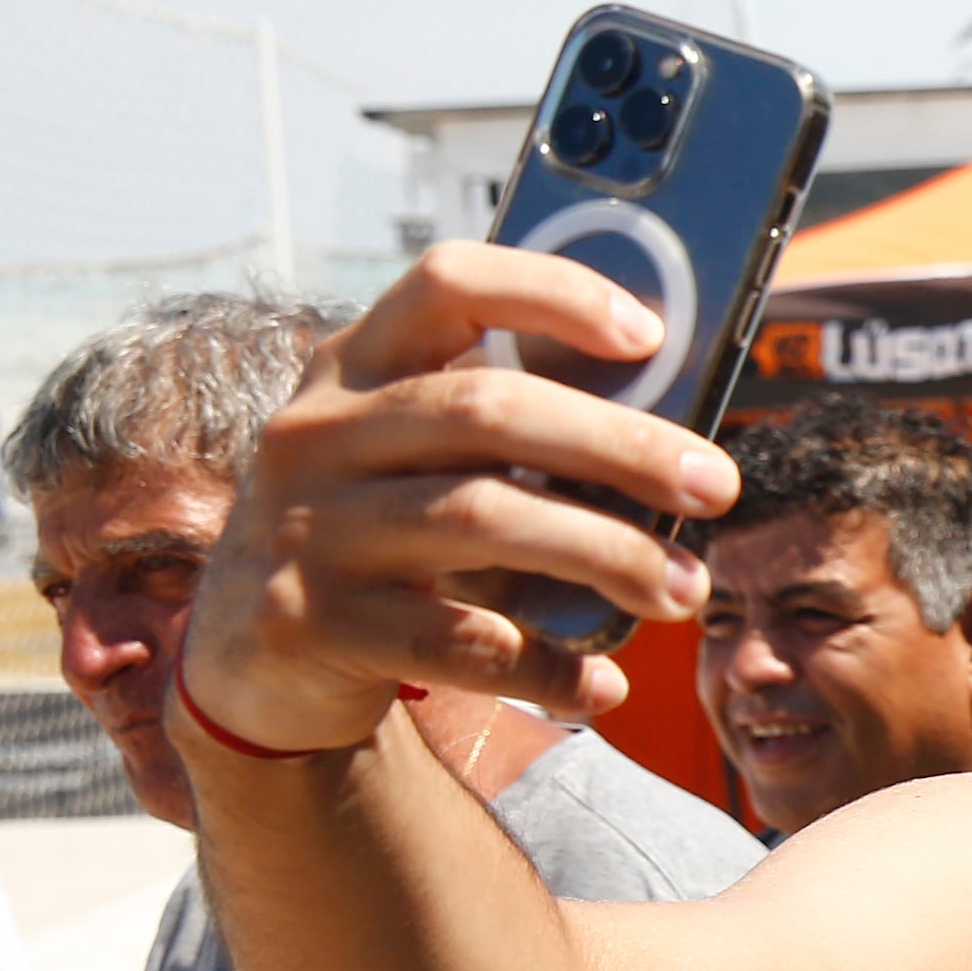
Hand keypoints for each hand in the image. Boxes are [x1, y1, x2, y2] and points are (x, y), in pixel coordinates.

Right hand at [181, 244, 727, 752]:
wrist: (253, 659)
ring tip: (685, 590)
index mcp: (354, 367)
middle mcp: (316, 431)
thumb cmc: (383, 538)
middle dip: (621, 445)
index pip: (447, 283)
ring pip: (481, 519)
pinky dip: (544, 664)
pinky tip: (602, 687)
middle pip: (488, 408)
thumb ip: (510, 436)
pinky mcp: (308, 619)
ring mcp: (305, 525)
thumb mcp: (419, 465)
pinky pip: (456, 639)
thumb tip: (679, 441)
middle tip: (718, 486)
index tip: (651, 335)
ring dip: (607, 554)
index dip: (552, 293)